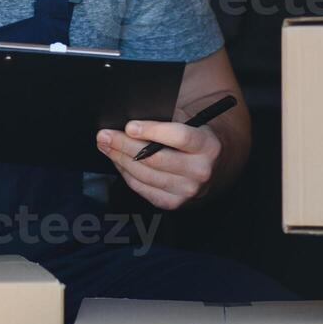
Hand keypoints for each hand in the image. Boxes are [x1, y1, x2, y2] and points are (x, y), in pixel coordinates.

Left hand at [96, 118, 221, 209]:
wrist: (218, 167)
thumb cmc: (197, 139)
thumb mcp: (192, 123)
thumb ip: (168, 121)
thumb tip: (131, 124)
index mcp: (209, 146)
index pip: (179, 137)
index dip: (152, 131)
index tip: (129, 126)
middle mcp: (201, 171)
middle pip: (154, 158)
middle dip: (124, 145)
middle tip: (104, 135)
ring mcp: (188, 191)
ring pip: (145, 175)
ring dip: (120, 159)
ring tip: (106, 146)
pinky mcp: (175, 203)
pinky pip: (143, 188)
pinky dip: (126, 174)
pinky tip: (118, 161)